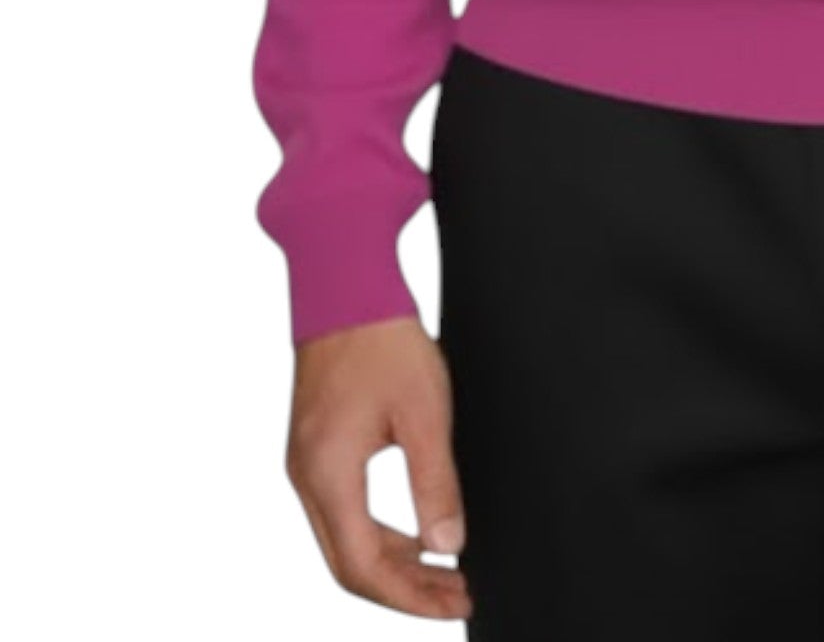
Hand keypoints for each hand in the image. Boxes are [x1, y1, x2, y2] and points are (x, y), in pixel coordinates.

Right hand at [285, 313, 471, 620]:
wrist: (345, 283)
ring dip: (393, 565)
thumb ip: (435, 482)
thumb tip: (448, 545)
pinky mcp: (314, 448)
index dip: (411, 597)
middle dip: (404, 590)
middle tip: (456, 596)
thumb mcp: (424, 411)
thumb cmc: (382, 338)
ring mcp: (306, 464)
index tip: (456, 603)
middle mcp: (307, 477)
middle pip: (349, 564)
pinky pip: (342, 513)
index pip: (364, 567)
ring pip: (344, 542)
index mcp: (328, 473)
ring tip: (445, 572)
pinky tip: (415, 535)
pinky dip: (378, 535)